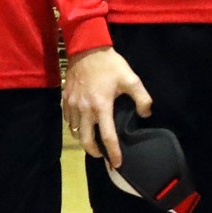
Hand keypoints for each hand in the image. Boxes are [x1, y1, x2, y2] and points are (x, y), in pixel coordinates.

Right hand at [63, 46, 151, 168]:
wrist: (86, 49)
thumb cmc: (110, 65)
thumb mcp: (131, 79)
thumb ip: (142, 98)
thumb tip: (146, 114)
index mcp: (101, 106)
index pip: (107, 137)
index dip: (113, 153)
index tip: (118, 164)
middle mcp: (84, 109)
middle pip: (86, 141)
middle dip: (95, 152)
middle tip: (104, 155)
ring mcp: (72, 105)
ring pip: (75, 132)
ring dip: (85, 140)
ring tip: (94, 142)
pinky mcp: (65, 100)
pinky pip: (68, 121)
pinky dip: (75, 128)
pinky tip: (83, 126)